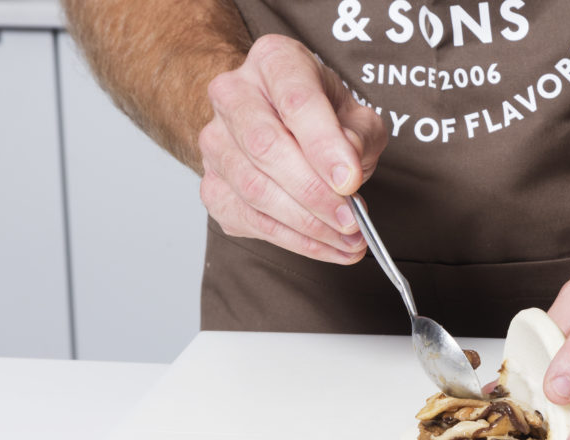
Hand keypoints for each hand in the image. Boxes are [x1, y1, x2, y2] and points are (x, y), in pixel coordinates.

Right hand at [198, 34, 387, 262]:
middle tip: (351, 219)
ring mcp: (215, 143)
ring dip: (307, 225)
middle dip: (313, 192)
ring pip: (254, 190)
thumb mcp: (355, 115)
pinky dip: (294, 241)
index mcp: (274, 62)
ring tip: (348, 241)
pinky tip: (327, 247)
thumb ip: (357, 137)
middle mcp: (233, 96)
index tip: (350, 181)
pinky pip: (250, 220)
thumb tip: (346, 174)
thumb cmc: (322, 117)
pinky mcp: (213, 187)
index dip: (323, 146)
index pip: (295, 102)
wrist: (281, 125)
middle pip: (265, 147)